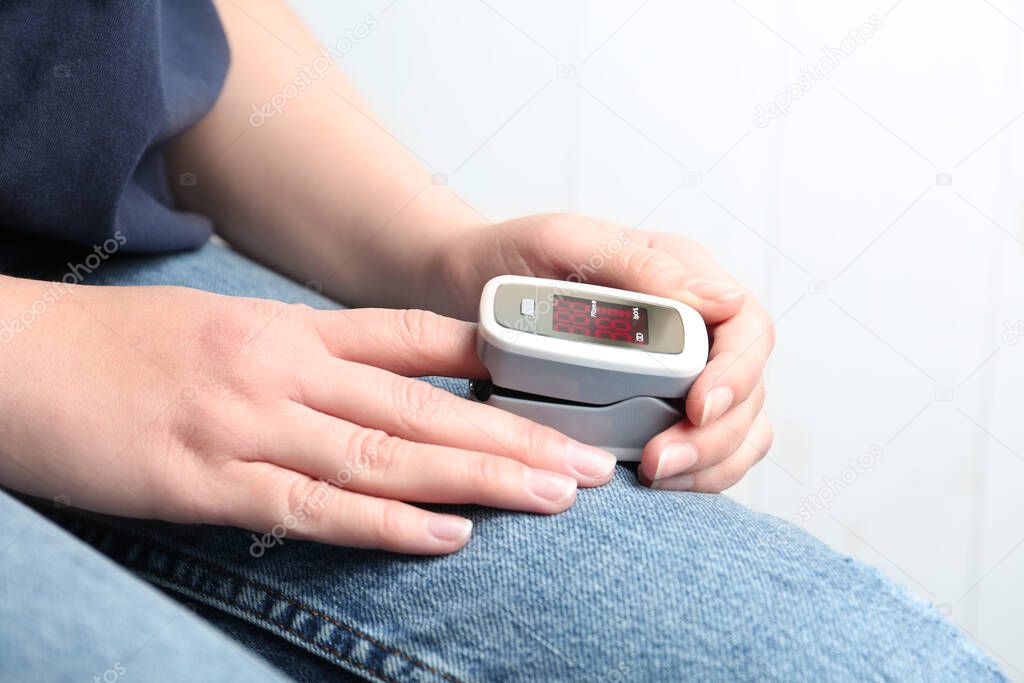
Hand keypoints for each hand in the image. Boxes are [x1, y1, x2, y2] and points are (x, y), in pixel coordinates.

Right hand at [0, 279, 617, 553]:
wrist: (14, 359)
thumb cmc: (120, 350)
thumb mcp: (224, 332)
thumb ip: (301, 358)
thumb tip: (371, 390)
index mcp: (287, 330)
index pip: (408, 338)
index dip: (488, 363)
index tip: (554, 386)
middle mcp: (282, 371)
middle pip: (422, 407)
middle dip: (513, 437)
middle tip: (586, 465)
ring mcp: (248, 426)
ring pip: (386, 456)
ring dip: (477, 480)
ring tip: (551, 499)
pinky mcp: (206, 482)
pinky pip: (314, 509)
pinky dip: (386, 524)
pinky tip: (448, 536)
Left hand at [433, 214, 774, 491]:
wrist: (467, 281)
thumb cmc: (515, 253)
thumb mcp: (566, 242)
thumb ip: (638, 266)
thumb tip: (719, 298)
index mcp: (684, 275)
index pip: (746, 327)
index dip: (737, 373)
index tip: (698, 407)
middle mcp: (693, 322)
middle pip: (748, 387)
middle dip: (716, 433)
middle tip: (662, 461)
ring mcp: (679, 367)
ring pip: (738, 424)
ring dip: (711, 461)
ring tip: (657, 477)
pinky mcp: (656, 404)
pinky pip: (703, 446)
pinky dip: (695, 473)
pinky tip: (655, 482)